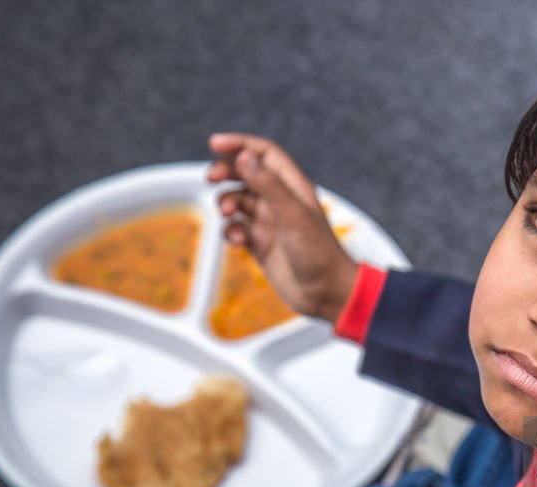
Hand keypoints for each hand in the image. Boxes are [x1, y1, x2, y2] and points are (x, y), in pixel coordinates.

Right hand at [208, 133, 358, 322]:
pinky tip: (239, 241)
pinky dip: (232, 231)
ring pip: (238, 201)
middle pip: (246, 173)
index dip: (240, 144)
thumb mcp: (293, 215)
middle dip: (226, 172)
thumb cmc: (319, 253)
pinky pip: (237, 229)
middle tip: (211, 178)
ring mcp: (270, 223)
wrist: (326, 294)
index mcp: (294, 187)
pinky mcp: (261, 244)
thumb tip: (244, 157)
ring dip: (226, 202)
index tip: (214, 143)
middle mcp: (281, 201)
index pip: (264, 153)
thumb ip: (268, 185)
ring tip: (228, 213)